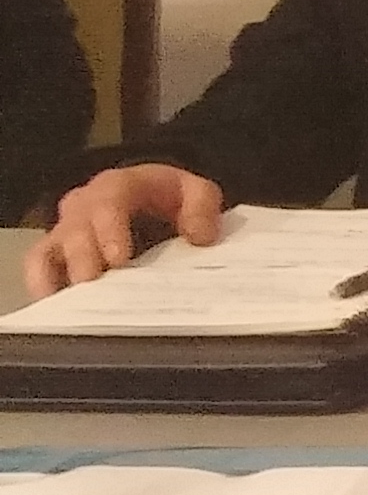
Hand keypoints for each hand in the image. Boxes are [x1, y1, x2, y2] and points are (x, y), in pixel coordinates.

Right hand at [22, 165, 223, 296]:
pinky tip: (54, 308)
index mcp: (118, 186)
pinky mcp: (56, 252)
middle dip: (82, 258)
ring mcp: (66, 229)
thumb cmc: (169, 197)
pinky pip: (38, 266)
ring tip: (69, 304)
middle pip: (75, 230)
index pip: (109, 202)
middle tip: (91, 285)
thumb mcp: (195, 191)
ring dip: (55, 276)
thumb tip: (200, 236)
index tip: (117, 259)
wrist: (153, 200)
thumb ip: (202, 207)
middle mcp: (84, 205)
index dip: (109, 230)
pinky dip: (42, 285)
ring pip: (48, 248)